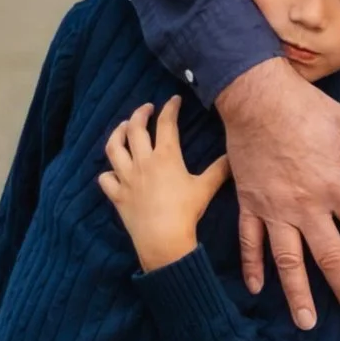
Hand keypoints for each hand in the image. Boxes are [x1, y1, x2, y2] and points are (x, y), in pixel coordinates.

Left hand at [98, 97, 228, 269]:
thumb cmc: (186, 212)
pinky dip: (108, 173)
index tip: (173, 100)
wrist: (164, 239)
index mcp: (166, 156)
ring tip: (123, 128)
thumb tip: (234, 156)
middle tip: (146, 108)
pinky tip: (112, 171)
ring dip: (117, 134)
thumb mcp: (206, 188)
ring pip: (114, 148)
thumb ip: (220, 169)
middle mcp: (143, 162)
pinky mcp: (117, 195)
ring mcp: (126, 178)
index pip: (166, 123)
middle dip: (140, 113)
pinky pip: (105, 179)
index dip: (170, 108)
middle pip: (135, 128)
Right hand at [216, 53, 339, 320]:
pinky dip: (252, 266)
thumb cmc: (304, 108)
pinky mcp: (249, 204)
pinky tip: (257, 289)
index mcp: (334, 186)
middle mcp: (305, 206)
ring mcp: (274, 209)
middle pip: (329, 256)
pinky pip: (250, 241)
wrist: (255, 96)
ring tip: (306, 321)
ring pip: (287, 260)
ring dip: (297, 293)